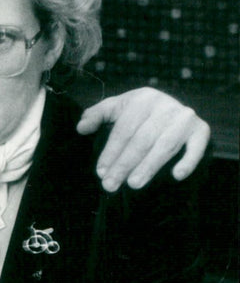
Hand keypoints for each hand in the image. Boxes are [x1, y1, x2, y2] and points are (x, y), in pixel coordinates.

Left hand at [77, 87, 209, 191]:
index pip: (124, 129)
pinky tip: (176, 176)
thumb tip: (81, 127)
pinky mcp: (201, 130)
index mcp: (143, 98)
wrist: (172, 113)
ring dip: (148, 167)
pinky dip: (188, 161)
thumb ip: (97, 115)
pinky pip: (196, 147)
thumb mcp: (117, 109)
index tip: (100, 172)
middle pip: (142, 139)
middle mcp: (166, 105)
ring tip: (133, 184)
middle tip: (110, 184)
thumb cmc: (138, 114)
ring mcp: (185, 117)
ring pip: (164, 146)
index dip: (111, 151)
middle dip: (124, 164)